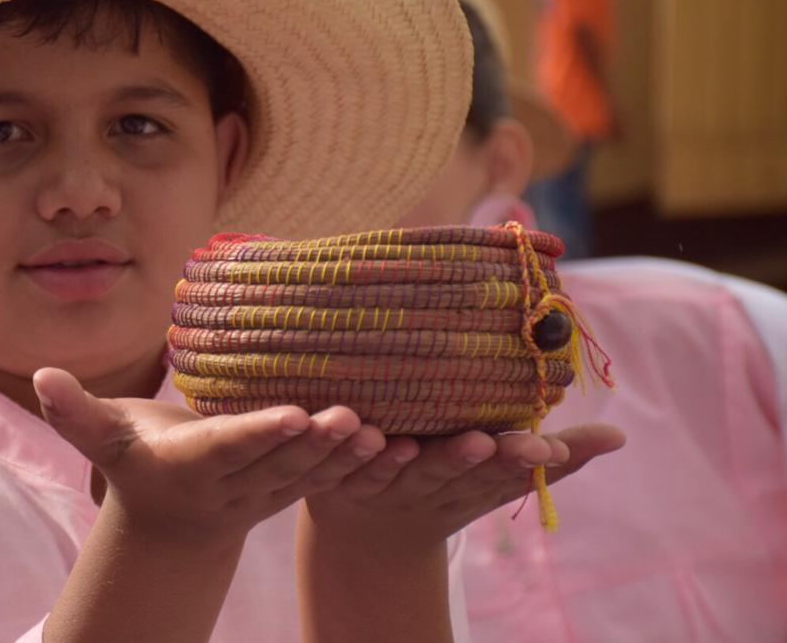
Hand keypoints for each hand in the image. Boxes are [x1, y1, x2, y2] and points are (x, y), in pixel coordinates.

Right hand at [33, 367, 386, 545]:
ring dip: (359, 458)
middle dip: (321, 442)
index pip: (231, 445)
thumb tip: (39, 375)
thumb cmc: (139, 464)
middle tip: (359, 416)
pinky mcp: (298, 485)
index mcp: (196, 464)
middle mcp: (240, 481)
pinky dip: (372, 463)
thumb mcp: (105, 442)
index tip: (292, 415)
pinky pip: (337, 475)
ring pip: (319, 472)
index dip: (260, 432)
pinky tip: (415, 444)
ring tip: (398, 434)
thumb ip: (76, 412)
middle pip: (285, 461)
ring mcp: (273, 489)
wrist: (177, 523)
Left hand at [303, 422, 625, 550]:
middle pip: (449, 473)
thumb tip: (620, 437)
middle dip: (467, 460)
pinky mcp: (339, 476)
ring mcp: (384, 483)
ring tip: (417, 443)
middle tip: (489, 443)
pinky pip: (346, 464)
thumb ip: (554, 456)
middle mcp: (428, 485)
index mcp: (469, 482)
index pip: (498, 473)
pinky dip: (356, 452)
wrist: (368, 527)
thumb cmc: (447, 481)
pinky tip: (364, 432)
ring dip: (404, 457)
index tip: (538, 446)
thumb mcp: (499, 472)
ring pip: (398, 471)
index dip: (516, 462)